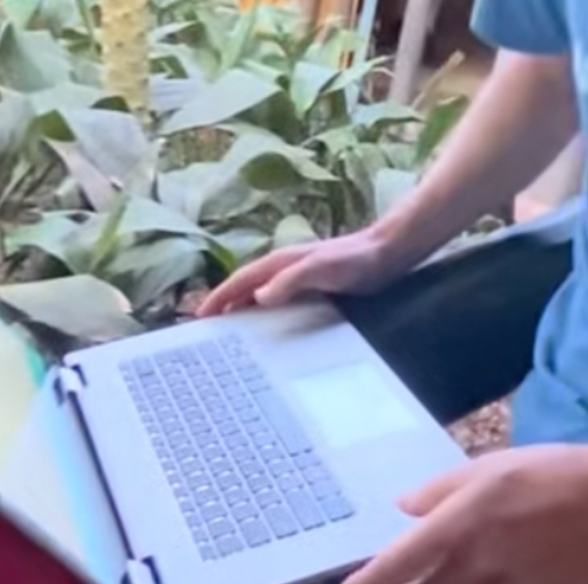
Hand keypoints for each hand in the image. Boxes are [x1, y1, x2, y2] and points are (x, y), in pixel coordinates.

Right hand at [196, 224, 413, 315]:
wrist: (387, 254)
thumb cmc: (354, 260)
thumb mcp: (321, 268)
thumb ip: (291, 280)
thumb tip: (258, 297)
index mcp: (279, 263)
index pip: (240, 281)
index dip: (219, 297)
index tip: (200, 316)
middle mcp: (283, 269)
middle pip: (244, 288)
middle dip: (224, 305)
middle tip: (207, 331)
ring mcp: (296, 278)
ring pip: (259, 296)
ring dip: (242, 310)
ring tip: (230, 334)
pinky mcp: (311, 289)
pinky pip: (278, 303)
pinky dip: (264, 314)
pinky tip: (269, 330)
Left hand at [345, 438, 587, 583]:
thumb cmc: (548, 471)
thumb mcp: (487, 466)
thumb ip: (440, 492)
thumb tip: (402, 507)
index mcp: (459, 521)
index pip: (400, 562)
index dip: (368, 582)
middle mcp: (479, 558)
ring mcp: (512, 582)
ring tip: (433, 583)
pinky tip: (476, 581)